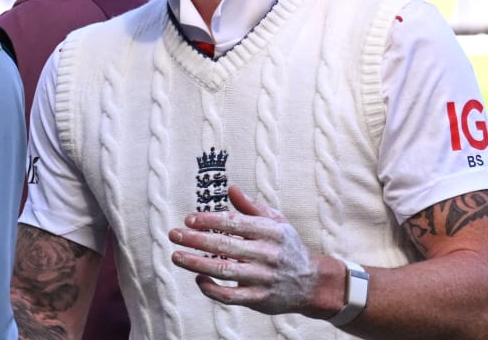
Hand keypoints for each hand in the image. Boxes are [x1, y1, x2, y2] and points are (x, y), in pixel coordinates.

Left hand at [168, 186, 323, 315]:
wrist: (313, 283)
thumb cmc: (287, 247)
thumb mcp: (277, 222)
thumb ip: (252, 207)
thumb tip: (230, 188)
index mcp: (270, 232)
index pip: (235, 223)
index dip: (210, 220)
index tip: (189, 218)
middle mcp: (267, 254)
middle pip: (225, 246)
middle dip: (196, 239)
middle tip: (174, 234)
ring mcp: (262, 278)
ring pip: (224, 270)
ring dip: (196, 263)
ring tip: (176, 256)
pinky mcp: (259, 299)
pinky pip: (230, 296)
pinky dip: (211, 289)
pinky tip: (198, 279)